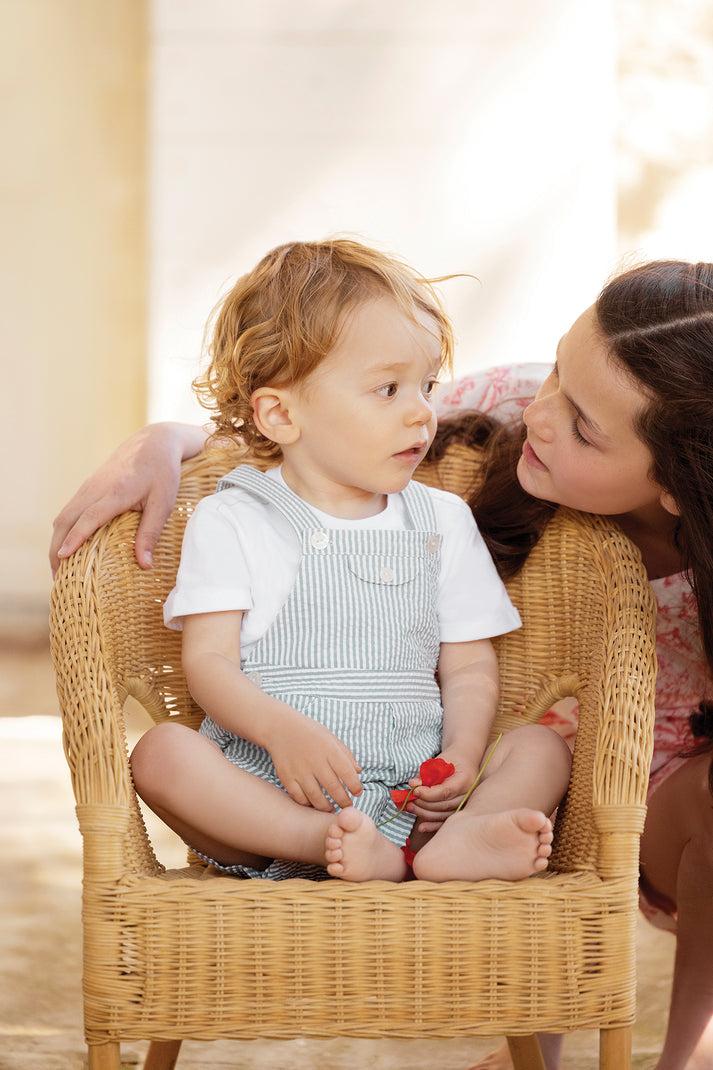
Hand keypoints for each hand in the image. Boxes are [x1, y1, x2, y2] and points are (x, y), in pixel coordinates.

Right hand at [49, 422, 205, 574]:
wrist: (154, 442)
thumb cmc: (163, 473)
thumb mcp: (163, 503)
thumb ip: (151, 533)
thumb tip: (144, 565)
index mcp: (116, 491)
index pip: (89, 517)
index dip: (75, 537)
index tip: (63, 557)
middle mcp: (96, 488)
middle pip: (66, 519)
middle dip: (57, 549)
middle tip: (57, 578)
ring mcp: (88, 487)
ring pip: (63, 516)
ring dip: (56, 541)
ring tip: (58, 569)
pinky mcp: (88, 488)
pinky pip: (68, 511)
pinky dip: (63, 531)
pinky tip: (67, 546)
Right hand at [267, 715, 362, 811]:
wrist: (281, 727)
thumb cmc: (310, 732)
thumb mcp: (331, 738)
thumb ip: (346, 755)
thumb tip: (358, 772)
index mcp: (329, 750)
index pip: (348, 773)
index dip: (355, 787)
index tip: (357, 792)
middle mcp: (315, 761)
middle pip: (334, 788)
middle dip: (344, 801)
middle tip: (347, 806)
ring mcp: (300, 770)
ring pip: (316, 798)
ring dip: (327, 807)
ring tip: (331, 808)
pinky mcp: (287, 777)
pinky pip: (299, 797)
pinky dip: (308, 804)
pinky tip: (313, 804)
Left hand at [406, 748, 479, 832]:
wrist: (465, 761)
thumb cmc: (451, 759)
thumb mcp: (439, 761)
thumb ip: (426, 773)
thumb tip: (413, 784)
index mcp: (464, 780)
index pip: (445, 791)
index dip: (428, 793)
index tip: (414, 790)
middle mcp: (468, 795)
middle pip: (443, 805)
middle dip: (423, 803)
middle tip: (408, 799)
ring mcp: (466, 805)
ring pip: (443, 815)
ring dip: (424, 813)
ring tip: (410, 807)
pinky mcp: (460, 811)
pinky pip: (445, 821)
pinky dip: (432, 825)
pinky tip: (421, 827)